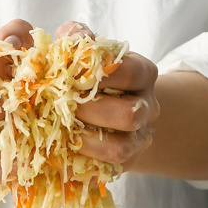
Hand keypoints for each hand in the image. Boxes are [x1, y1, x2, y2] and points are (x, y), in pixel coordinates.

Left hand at [55, 21, 160, 170]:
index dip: (100, 74)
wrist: (105, 109)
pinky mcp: (124, 163)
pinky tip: (60, 154)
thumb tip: (66, 38)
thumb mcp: (87, 49)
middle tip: (62, 106)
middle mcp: (147, 107)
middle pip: (130, 114)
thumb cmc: (90, 74)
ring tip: (61, 132)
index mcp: (143, 73)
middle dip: (91, 111)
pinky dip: (80, 162)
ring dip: (85, 141)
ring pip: (120, 148)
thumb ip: (78, 38)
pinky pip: (104, 170)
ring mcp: (138, 138)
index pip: (131, 72)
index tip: (69, 74)